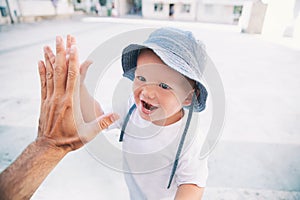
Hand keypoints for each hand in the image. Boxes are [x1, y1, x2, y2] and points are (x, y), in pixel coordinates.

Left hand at [38, 36, 117, 151]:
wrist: (48, 147)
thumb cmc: (68, 140)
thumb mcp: (88, 133)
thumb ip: (103, 123)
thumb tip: (116, 115)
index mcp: (70, 102)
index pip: (73, 77)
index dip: (74, 60)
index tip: (75, 47)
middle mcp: (58, 97)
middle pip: (61, 70)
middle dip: (62, 52)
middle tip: (63, 38)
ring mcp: (50, 98)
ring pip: (50, 73)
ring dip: (51, 58)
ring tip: (50, 44)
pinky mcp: (44, 101)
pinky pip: (43, 82)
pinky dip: (42, 70)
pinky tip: (41, 61)